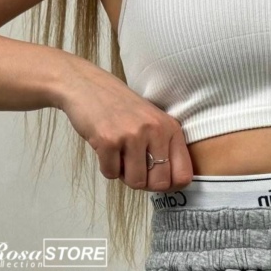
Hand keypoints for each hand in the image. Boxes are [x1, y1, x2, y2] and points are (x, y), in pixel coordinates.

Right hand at [57, 58, 192, 192]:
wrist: (86, 85)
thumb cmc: (122, 109)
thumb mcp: (153, 122)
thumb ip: (165, 149)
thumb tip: (170, 186)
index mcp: (171, 128)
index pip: (183, 175)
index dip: (170, 185)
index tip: (157, 180)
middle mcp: (155, 130)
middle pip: (159, 184)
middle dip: (145, 183)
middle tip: (134, 169)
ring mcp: (132, 135)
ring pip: (136, 182)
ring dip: (124, 175)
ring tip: (119, 156)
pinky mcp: (108, 140)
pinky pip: (111, 174)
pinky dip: (107, 168)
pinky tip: (105, 150)